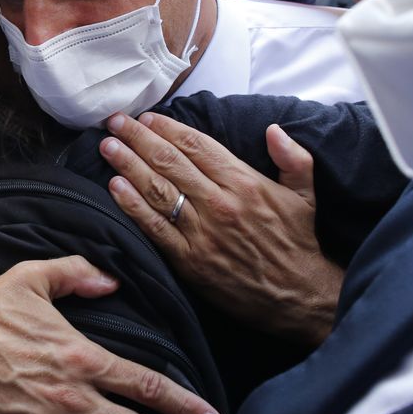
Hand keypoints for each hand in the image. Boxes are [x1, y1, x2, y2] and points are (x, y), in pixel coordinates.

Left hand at [100, 113, 340, 346]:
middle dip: (138, 138)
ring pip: (157, 190)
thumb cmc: (297, 243)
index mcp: (245, 183)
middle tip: (115, 122)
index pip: (197, 145)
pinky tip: (114, 187)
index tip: (147, 117)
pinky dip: (132, 206)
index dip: (168, 128)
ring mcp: (203, 232)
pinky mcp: (190, 261)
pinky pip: (155, 228)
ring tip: (107, 146)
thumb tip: (273, 128)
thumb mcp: (305, 195)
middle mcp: (220, 203)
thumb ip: (293, 158)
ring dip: (128, 164)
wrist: (298, 297)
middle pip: (169, 162)